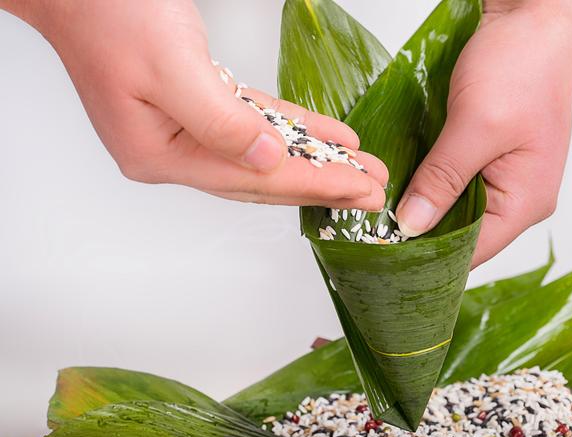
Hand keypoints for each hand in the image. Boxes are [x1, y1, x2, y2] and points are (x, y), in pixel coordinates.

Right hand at [3, 0, 387, 209]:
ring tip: (359, 169)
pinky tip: (326, 137)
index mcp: (158, 155)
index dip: (311, 182)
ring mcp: (183, 133)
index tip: (358, 189)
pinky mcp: (196, 108)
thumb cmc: (109, 15)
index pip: (250, 179)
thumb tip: (267, 159)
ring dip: (314, 160)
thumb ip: (219, 122)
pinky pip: (255, 125)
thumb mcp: (170, 67)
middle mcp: (172, 153)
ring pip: (263, 156)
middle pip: (261, 178)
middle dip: (321, 182)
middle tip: (371, 191)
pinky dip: (292, 130)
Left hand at [396, 1, 571, 266]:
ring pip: (453, 209)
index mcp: (526, 200)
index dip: (430, 258)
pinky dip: (425, 184)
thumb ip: (443, 180)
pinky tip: (398, 185)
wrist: (530, 17)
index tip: (386, 258)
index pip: (474, 251)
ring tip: (379, 213)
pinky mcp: (484, 156)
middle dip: (420, 234)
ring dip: (420, 208)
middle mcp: (516, 196)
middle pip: (462, 234)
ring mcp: (500, 175)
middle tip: (374, 234)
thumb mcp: (476, 126)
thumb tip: (412, 225)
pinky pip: (451, 183)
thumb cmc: (520, 66)